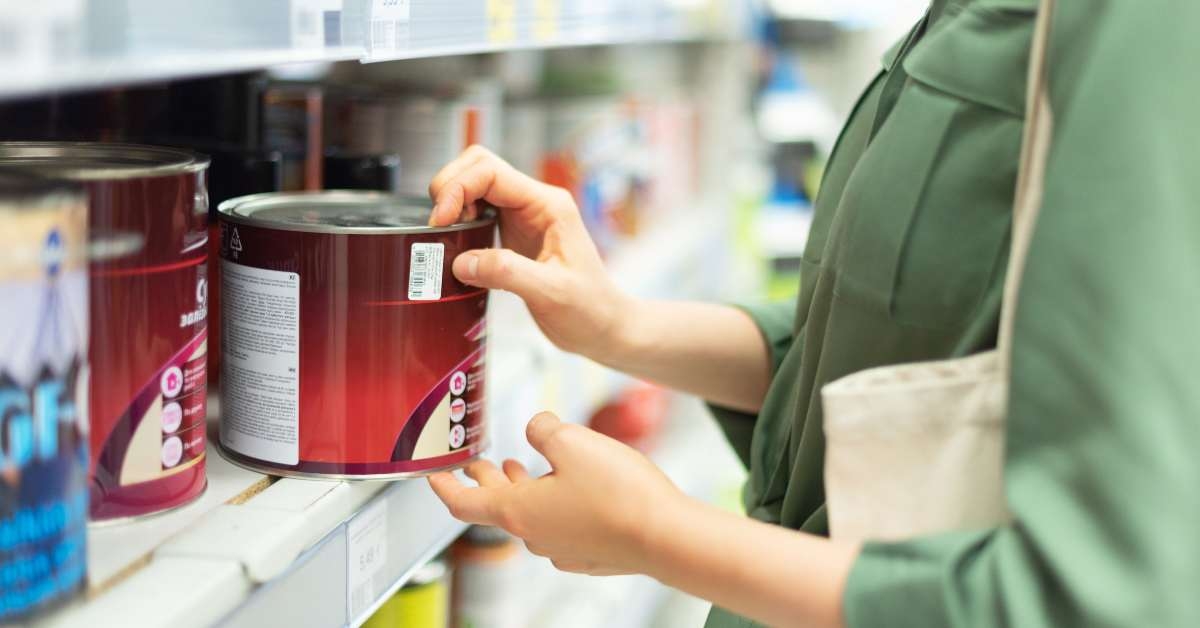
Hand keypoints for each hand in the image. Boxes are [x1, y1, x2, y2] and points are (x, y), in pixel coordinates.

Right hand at [428, 145, 632, 360]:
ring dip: (453, 204)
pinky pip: (478, 212)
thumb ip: (507, 273)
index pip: (491, 172)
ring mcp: (523, 217)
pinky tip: (458, 247)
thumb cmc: (589, 309)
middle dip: (450, 188)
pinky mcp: (513, 235)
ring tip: (447, 238)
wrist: (603, 327)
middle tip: (439, 226)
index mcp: (548, 205)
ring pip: (476, 186)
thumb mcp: (551, 292)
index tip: (441, 221)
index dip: (458, 188)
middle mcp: (534, 203)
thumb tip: (461, 262)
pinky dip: (459, 222)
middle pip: (479, 167)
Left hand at [428, 412, 687, 574]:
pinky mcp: (589, 554)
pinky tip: (569, 488)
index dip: (444, 485)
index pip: (463, 502)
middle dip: (486, 480)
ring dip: (522, 489)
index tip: (433, 475)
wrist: (665, 536)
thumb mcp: (571, 440)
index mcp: (517, 510)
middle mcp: (535, 535)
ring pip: (530, 516)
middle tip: (480, 463)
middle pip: (497, 507)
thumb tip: (536, 427)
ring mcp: (563, 549)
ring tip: (523, 467)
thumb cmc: (618, 494)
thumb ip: (543, 428)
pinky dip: (554, 504)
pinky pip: (561, 526)